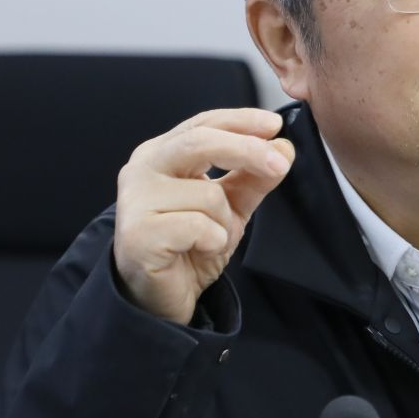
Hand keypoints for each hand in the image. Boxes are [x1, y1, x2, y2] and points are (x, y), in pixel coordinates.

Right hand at [112, 108, 295, 324]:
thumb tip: (283, 148)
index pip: (203, 124)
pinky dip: (212, 241)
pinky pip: (198, 227)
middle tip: (279, 165)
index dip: (240, 120)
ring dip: (224, 222)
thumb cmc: (189, 245)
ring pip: (207, 194)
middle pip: (199, 142)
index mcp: (161, 153)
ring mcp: (135, 200)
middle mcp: (143, 169)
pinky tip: (197, 251)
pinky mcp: (138, 233)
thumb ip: (253, 177)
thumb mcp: (230, 207)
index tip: (275, 125)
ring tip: (209, 239)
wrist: (163, 297)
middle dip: (245, 151)